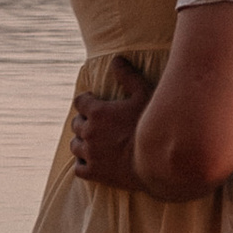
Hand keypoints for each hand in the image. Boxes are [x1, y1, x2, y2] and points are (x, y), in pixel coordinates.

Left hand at [70, 61, 151, 186]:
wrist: (158, 163)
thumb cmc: (153, 126)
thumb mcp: (145, 95)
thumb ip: (128, 76)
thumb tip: (116, 59)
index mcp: (97, 112)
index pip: (79, 101)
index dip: (87, 101)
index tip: (95, 103)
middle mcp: (88, 132)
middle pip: (76, 124)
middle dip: (85, 122)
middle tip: (99, 124)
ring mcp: (90, 154)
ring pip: (75, 146)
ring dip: (82, 142)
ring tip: (95, 143)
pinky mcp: (94, 173)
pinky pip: (78, 168)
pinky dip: (83, 164)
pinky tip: (94, 162)